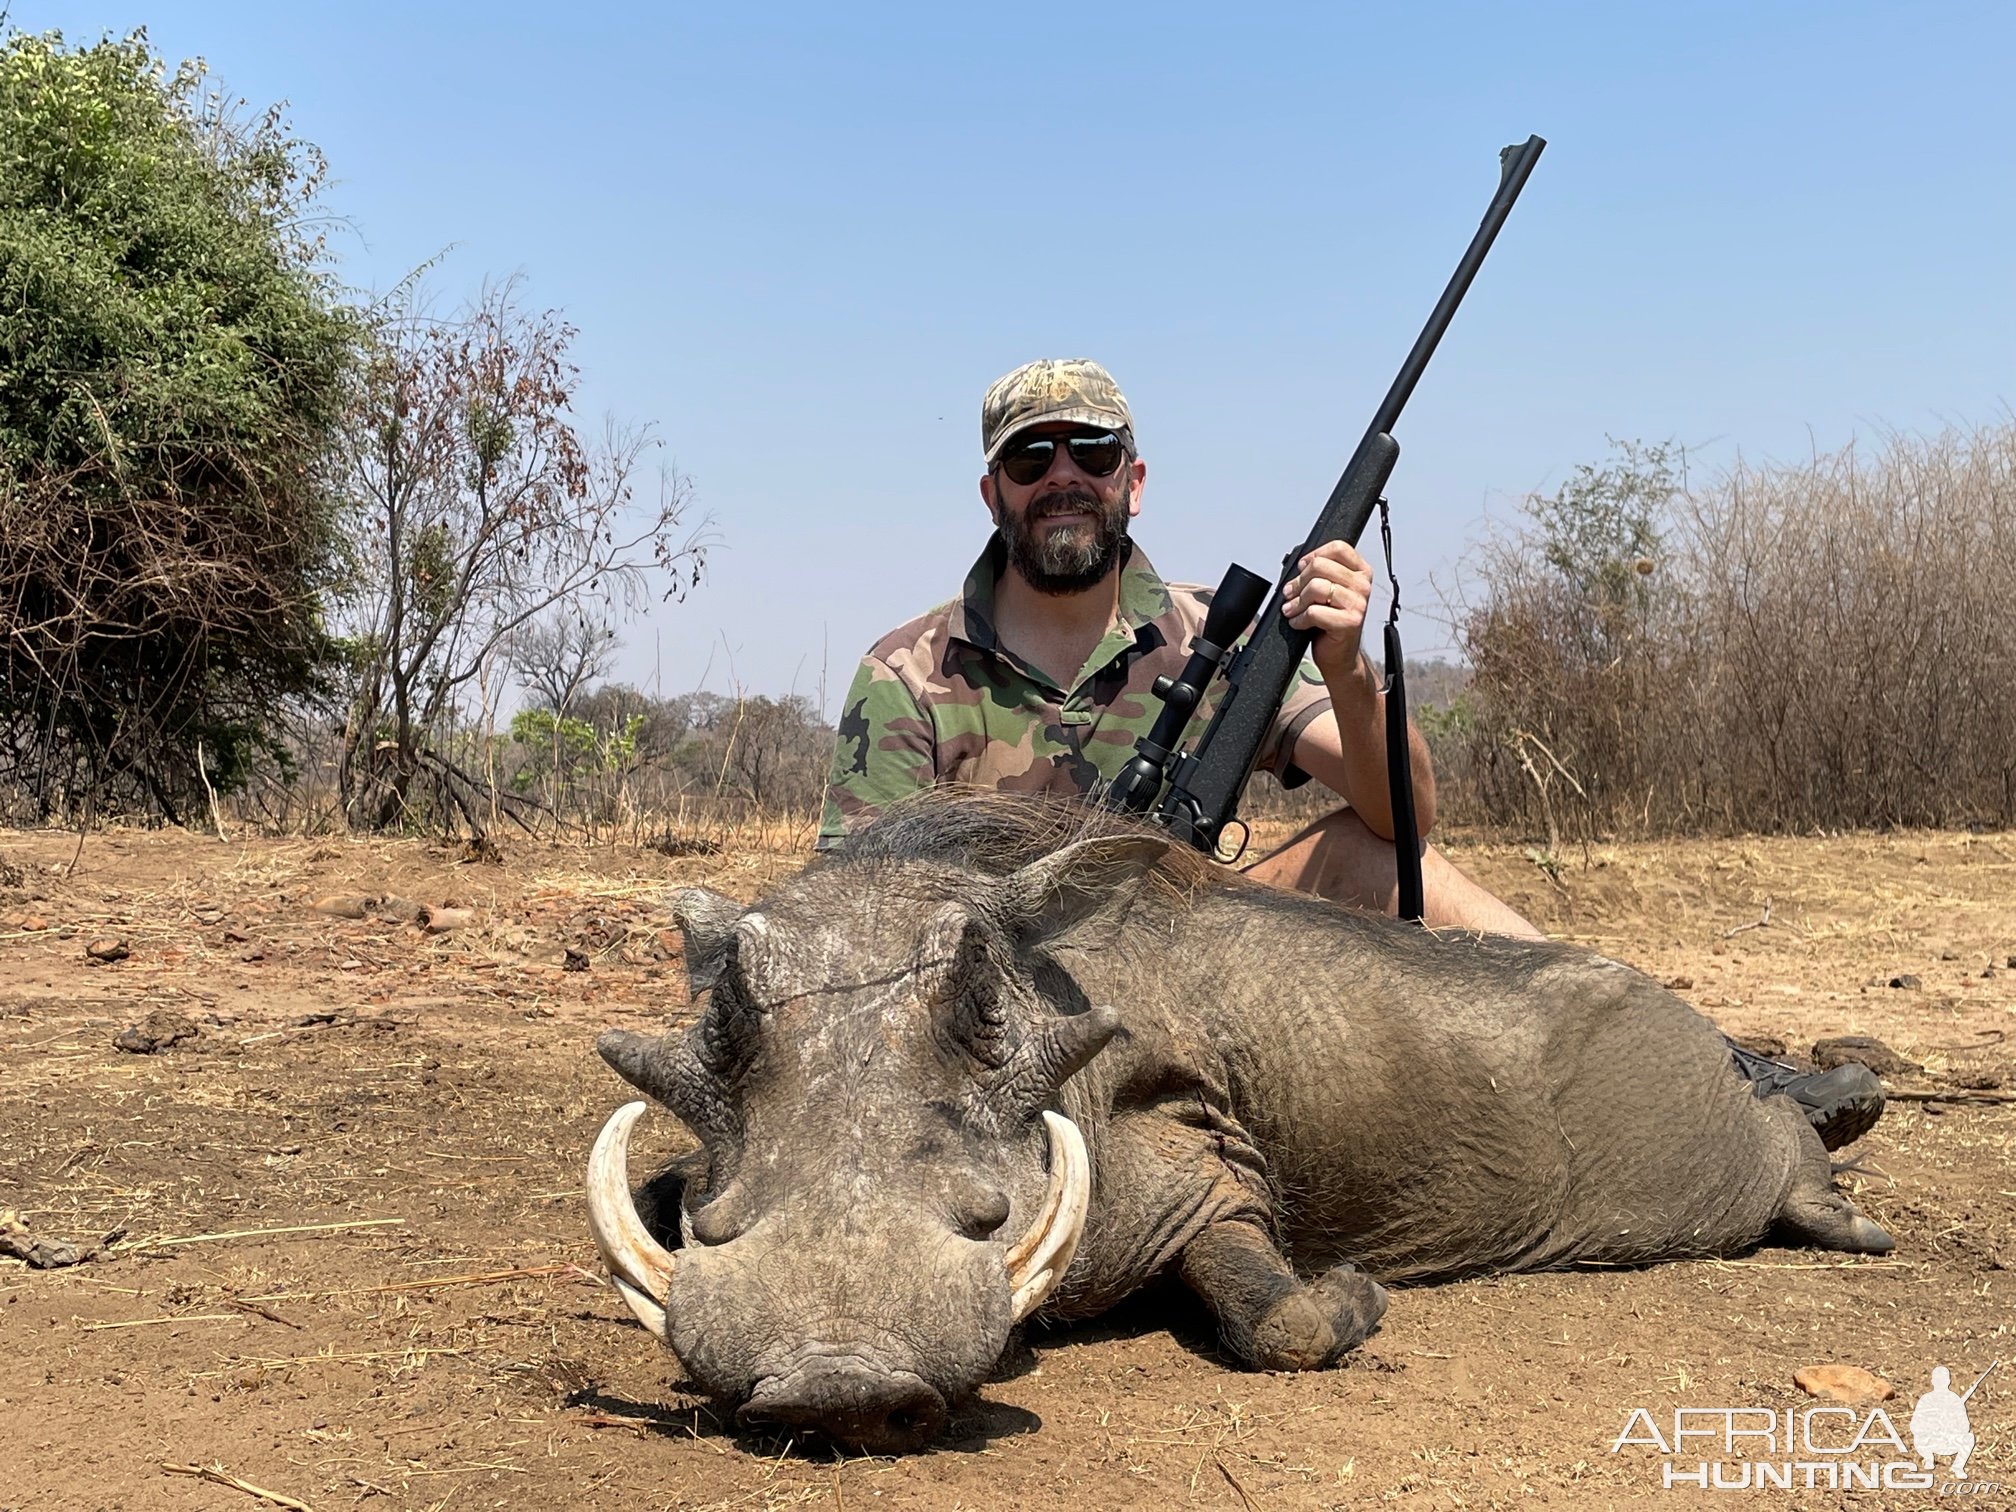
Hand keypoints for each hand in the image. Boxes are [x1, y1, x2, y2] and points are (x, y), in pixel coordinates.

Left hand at [1280, 539, 1374, 681]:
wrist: (1340, 655)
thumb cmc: (1332, 621)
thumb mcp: (1329, 590)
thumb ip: (1321, 573)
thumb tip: (1298, 564)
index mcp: (1361, 572)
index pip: (1338, 548)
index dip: (1314, 555)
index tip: (1303, 568)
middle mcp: (1362, 586)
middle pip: (1320, 566)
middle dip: (1298, 581)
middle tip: (1290, 593)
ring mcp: (1358, 604)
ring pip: (1316, 588)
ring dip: (1297, 601)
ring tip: (1293, 609)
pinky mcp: (1349, 622)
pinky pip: (1314, 612)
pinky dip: (1300, 618)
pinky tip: (1299, 623)